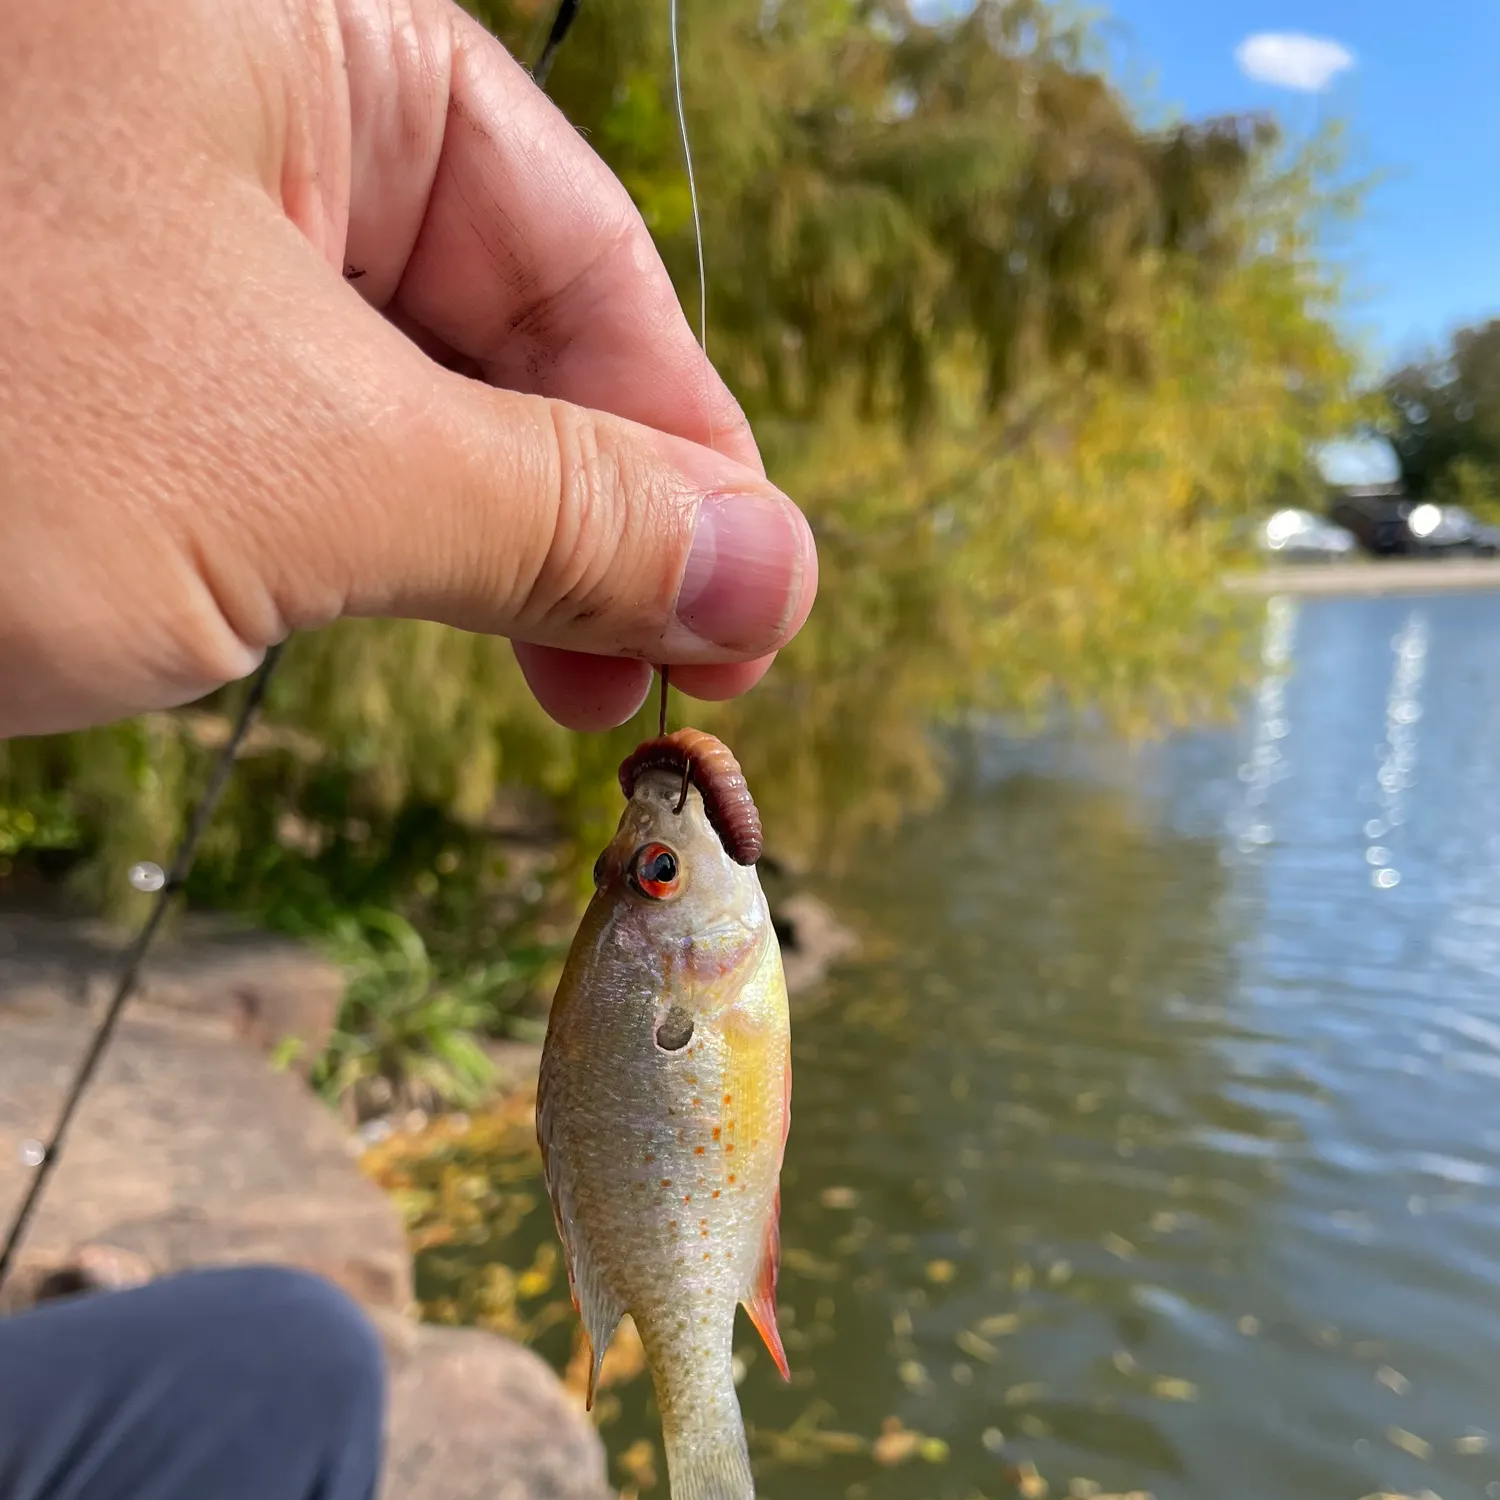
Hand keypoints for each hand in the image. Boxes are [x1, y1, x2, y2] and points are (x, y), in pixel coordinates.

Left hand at [0, 0, 816, 738]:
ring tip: (560, 686)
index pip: (576, 246)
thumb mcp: (299, 468)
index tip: (757, 603)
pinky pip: (296, 445)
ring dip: (496, 557)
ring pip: (405, 402)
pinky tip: (404, 625)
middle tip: (666, 682)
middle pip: (502, 324)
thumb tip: (774, 563)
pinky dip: (373, 554)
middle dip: (596, 519)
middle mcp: (228, 97)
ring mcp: (151, 229)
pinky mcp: (95, 353)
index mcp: (291, 25)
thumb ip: (561, 514)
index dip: (688, 443)